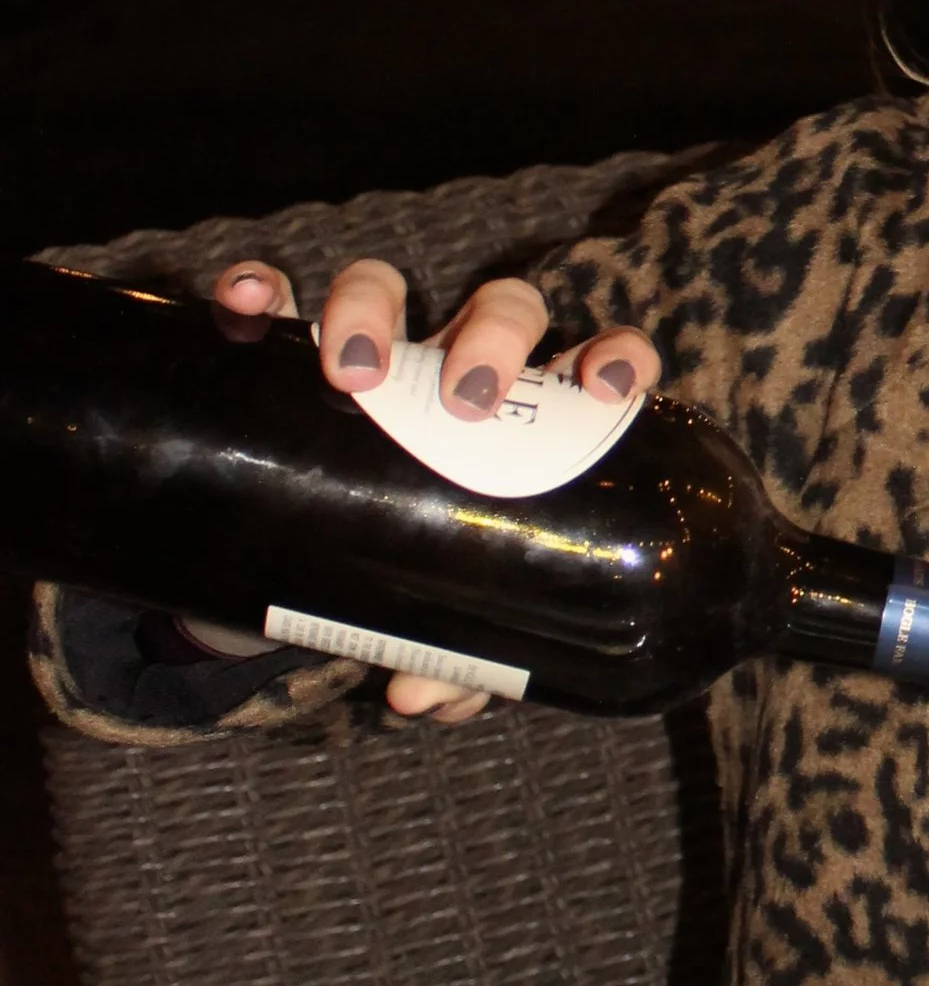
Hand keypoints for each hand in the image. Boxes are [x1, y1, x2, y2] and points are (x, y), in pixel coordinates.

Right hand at [207, 255, 662, 721]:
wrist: (315, 558)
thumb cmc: (419, 573)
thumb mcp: (447, 613)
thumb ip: (453, 656)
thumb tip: (425, 699)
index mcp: (532, 416)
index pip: (597, 358)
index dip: (616, 358)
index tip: (605, 391)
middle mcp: (461, 365)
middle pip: (503, 306)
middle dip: (494, 335)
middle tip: (468, 401)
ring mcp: (377, 351)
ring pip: (386, 285)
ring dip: (372, 309)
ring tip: (355, 373)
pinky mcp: (287, 353)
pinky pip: (274, 298)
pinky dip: (261, 289)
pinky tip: (254, 299)